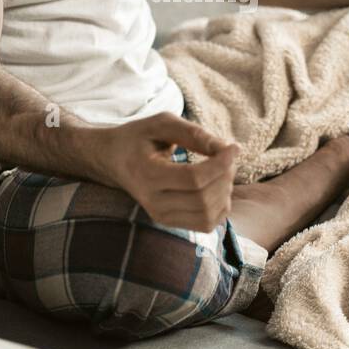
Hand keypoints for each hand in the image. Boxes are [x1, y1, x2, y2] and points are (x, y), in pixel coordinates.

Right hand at [86, 112, 239, 231]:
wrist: (114, 160)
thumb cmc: (139, 137)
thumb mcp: (162, 123)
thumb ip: (194, 134)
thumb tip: (227, 149)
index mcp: (147, 174)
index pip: (194, 179)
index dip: (221, 164)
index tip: (234, 147)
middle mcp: (152, 201)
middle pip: (204, 198)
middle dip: (225, 175)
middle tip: (226, 155)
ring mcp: (160, 216)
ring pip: (208, 214)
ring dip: (225, 191)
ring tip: (221, 169)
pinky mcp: (170, 222)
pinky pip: (207, 224)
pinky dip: (221, 206)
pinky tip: (215, 186)